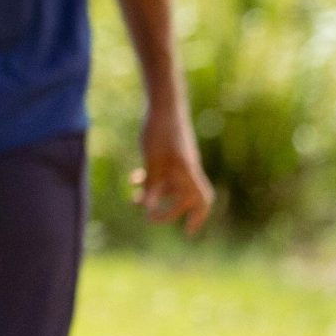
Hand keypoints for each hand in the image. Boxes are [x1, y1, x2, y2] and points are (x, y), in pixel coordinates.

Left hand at [130, 104, 213, 234]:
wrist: (163, 104)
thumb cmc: (160, 130)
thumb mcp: (152, 159)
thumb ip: (151, 184)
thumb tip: (148, 209)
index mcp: (188, 172)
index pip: (201, 200)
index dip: (197, 217)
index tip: (187, 232)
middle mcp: (187, 169)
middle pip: (185, 198)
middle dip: (168, 211)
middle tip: (149, 219)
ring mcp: (178, 161)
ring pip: (170, 186)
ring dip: (154, 195)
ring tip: (133, 201)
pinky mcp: (169, 153)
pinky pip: (163, 173)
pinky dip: (150, 180)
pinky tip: (133, 179)